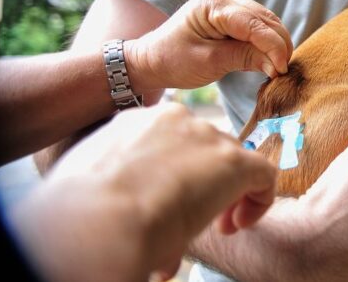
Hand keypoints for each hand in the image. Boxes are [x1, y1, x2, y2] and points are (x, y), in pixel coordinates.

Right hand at [12, 103, 276, 281]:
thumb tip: (149, 224)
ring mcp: (207, 137)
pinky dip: (259, 201)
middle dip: (206, 185)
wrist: (98, 218)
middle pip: (207, 149)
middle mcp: (175, 120)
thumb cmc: (83, 213)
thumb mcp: (101, 191)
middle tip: (197, 220)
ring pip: (234, 161)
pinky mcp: (234, 161)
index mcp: (135, 122)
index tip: (169, 203)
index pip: (172, 139)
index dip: (179, 173)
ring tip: (218, 228)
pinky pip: (264, 175)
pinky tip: (235, 226)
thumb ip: (129, 193)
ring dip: (230, 195)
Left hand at [127, 0, 292, 91]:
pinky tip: (271, 58)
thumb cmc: (173, 61)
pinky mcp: (232, 17)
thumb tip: (277, 65)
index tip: (282, 68)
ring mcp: (228, 6)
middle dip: (279, 44)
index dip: (273, 45)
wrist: (152, 60)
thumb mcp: (209, 62)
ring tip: (280, 67)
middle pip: (264, 19)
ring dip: (277, 43)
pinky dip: (268, 42)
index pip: (253, 24)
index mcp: (213, 5)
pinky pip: (258, 27)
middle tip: (284, 71)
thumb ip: (244, 58)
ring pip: (266, 21)